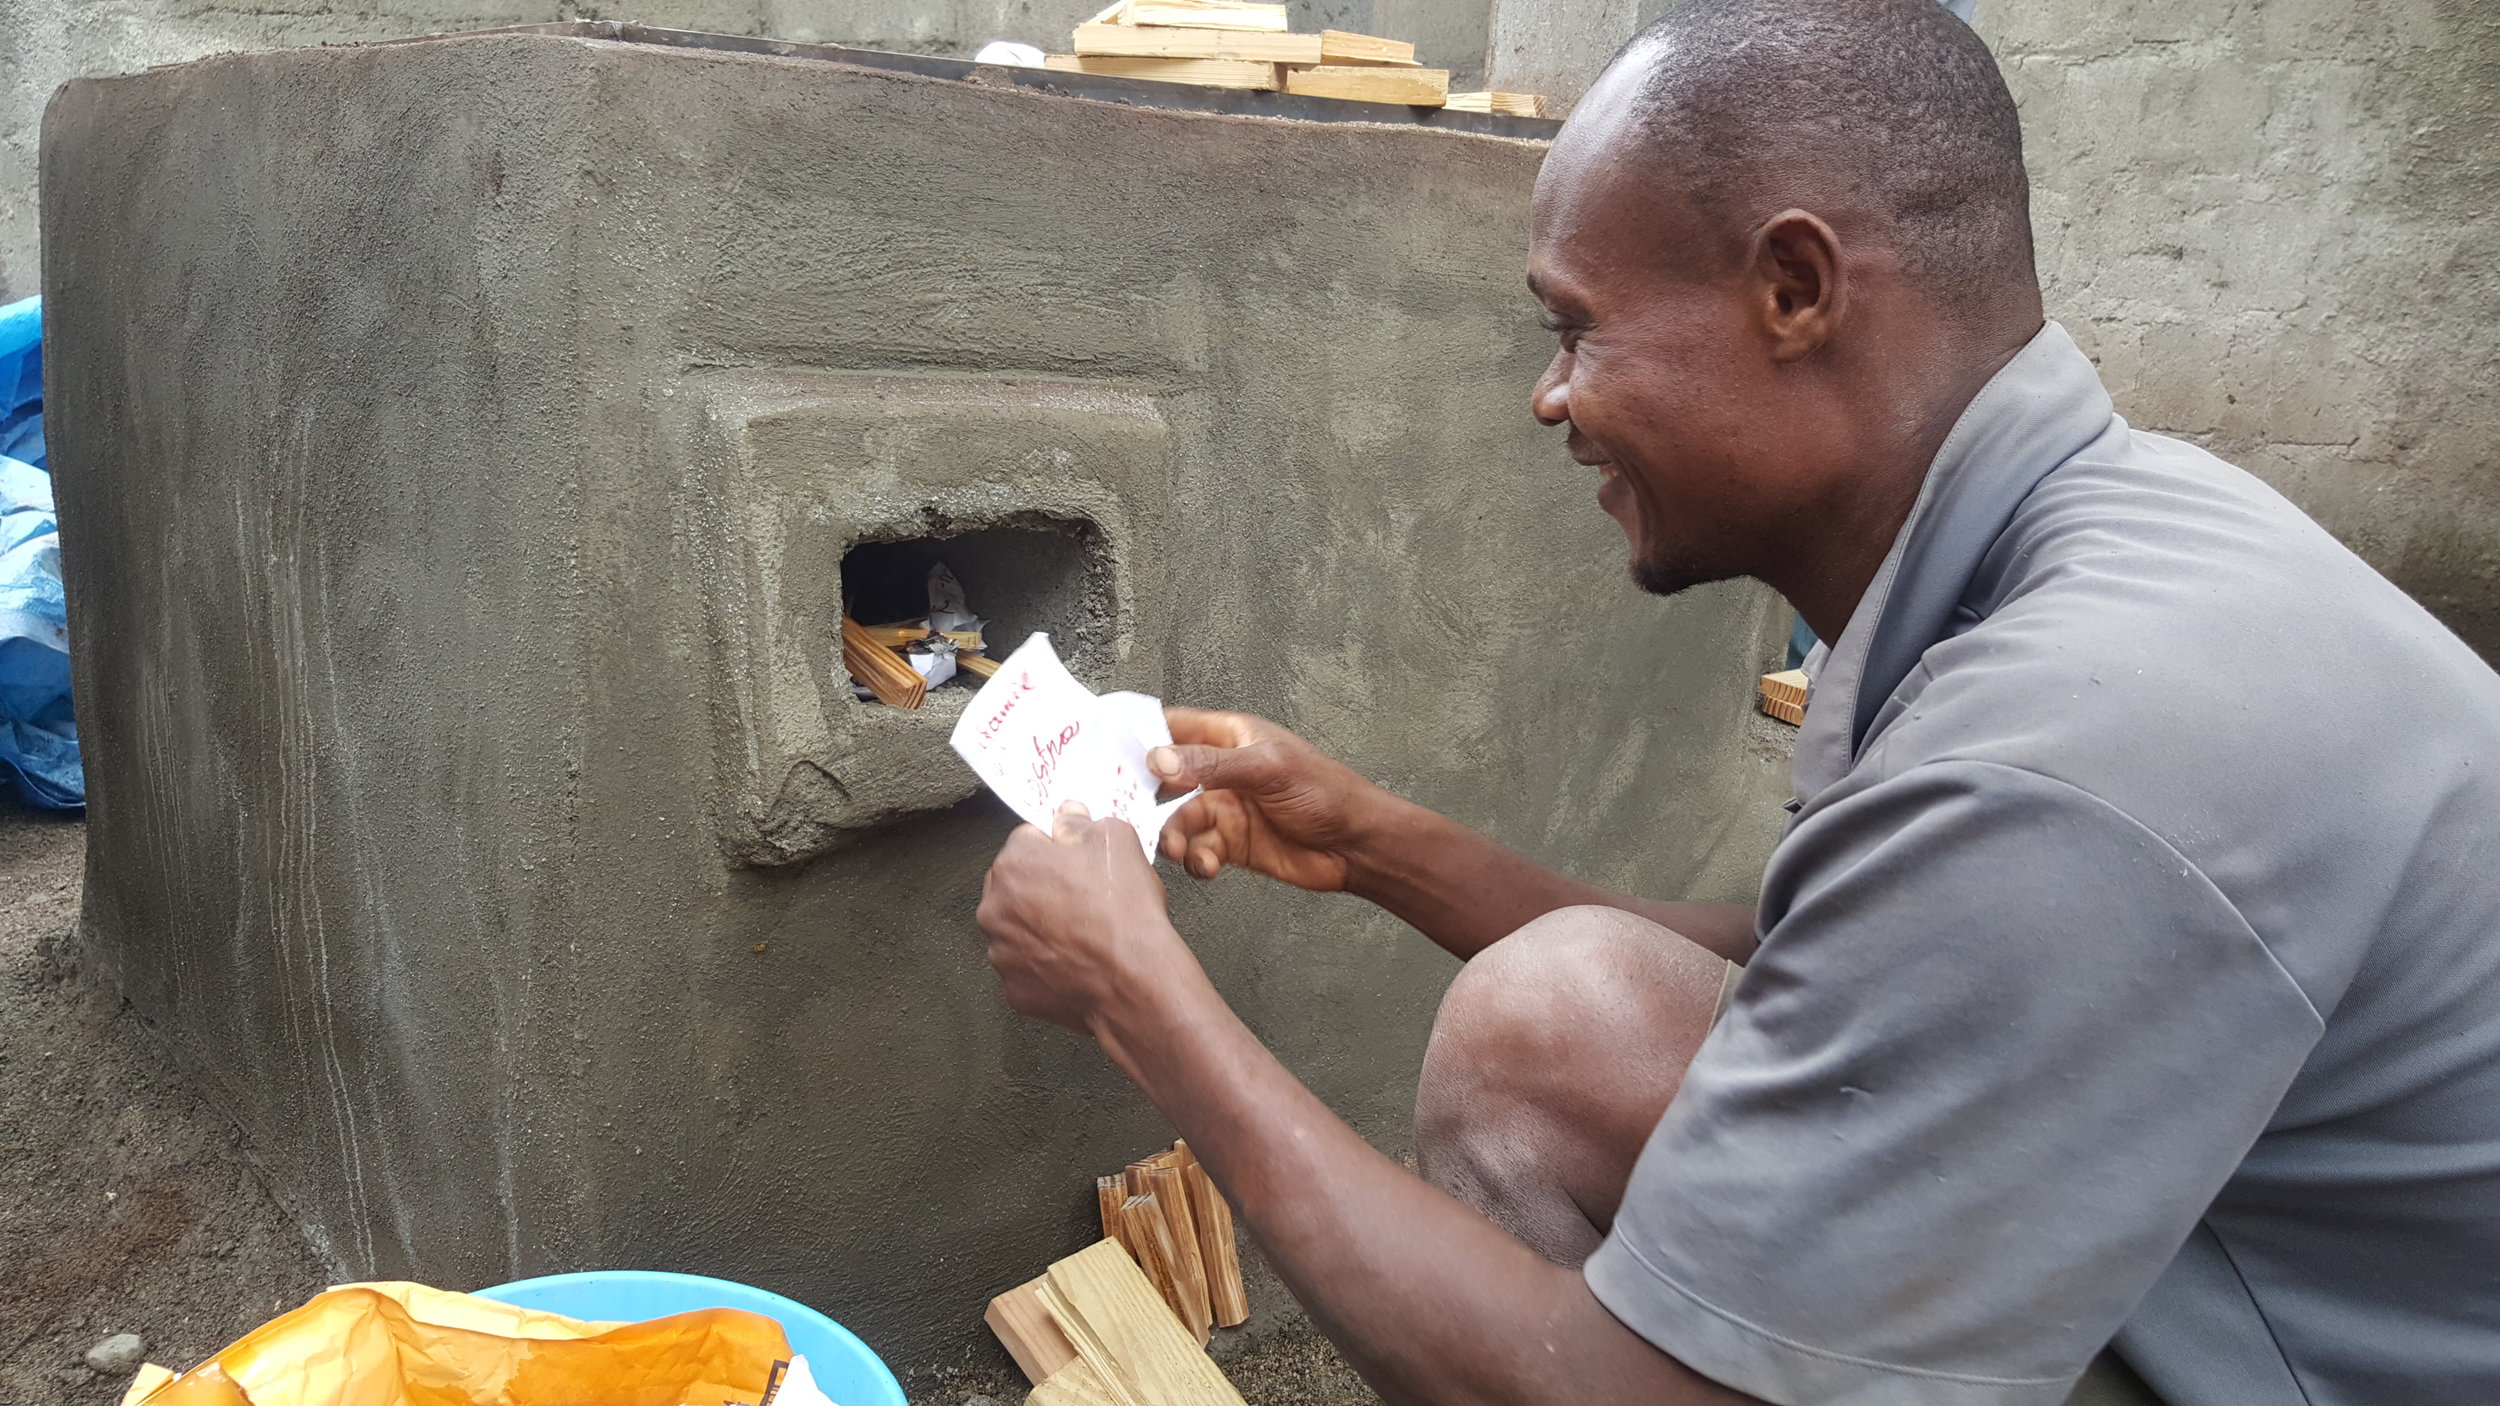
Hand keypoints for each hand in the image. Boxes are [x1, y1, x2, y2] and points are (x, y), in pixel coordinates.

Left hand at [977, 804, 1203, 1035]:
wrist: (1134, 982)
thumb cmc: (1124, 916)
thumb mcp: (1117, 841)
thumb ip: (1082, 822)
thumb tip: (1069, 818)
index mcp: (1014, 864)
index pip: (1027, 840)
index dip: (1058, 848)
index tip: (1077, 859)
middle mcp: (996, 908)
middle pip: (1016, 885)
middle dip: (1045, 887)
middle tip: (1086, 897)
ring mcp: (1002, 952)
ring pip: (1019, 928)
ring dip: (1043, 926)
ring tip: (1085, 932)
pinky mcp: (1015, 989)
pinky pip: (1027, 967)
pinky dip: (1047, 963)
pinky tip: (1077, 959)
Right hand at [1150, 708, 1398, 890]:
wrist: (1355, 846)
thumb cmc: (1326, 793)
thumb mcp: (1267, 768)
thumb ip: (1211, 764)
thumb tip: (1160, 758)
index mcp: (1231, 737)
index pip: (1174, 725)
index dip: (1141, 733)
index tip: (1108, 749)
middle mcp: (1222, 771)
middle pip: (1165, 778)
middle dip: (1145, 795)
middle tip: (1126, 810)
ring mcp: (1225, 808)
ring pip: (1178, 820)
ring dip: (1173, 836)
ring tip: (1177, 849)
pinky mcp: (1231, 844)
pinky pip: (1198, 851)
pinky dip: (1196, 861)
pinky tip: (1207, 866)